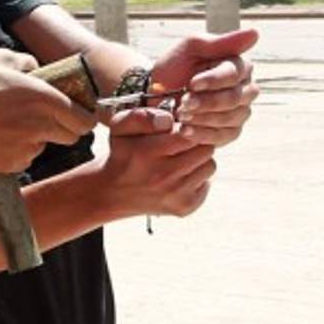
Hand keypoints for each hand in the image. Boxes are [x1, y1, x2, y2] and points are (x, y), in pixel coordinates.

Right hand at [0, 48, 97, 173]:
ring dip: (36, 136)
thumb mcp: (0, 58)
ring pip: (44, 145)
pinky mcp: (12, 166)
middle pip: (71, 136)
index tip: (75, 111)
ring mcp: (28, 149)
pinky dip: (17, 149)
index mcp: (46, 99)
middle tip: (43, 115)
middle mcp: (42, 127)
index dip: (83, 115)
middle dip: (63, 126)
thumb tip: (36, 69)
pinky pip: (24, 157)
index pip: (86, 119)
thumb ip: (27, 62)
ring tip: (8, 122)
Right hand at [96, 107, 216, 217]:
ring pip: (210, 166)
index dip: (188, 128)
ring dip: (199, 160)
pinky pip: (207, 183)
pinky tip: (180, 175)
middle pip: (205, 149)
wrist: (114, 193)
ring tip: (181, 159)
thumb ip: (142, 116)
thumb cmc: (122, 155)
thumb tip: (169, 120)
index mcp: (148, 153)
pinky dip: (197, 178)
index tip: (180, 129)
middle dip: (196, 143)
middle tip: (182, 144)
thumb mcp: (120, 128)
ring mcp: (176, 194)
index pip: (189, 134)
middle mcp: (164, 176)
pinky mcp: (185, 207)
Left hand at [151, 28, 259, 146]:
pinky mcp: (231, 131)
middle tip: (183, 103)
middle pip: (234, 98)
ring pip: (230, 118)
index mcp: (238, 65)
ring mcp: (240, 112)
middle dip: (206, 101)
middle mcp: (245, 89)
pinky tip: (184, 130)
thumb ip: (220, 42)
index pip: (234, 74)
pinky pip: (224, 136)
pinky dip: (202, 134)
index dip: (213, 80)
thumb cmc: (175, 67)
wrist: (157, 94)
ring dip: (202, 118)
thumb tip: (255, 32)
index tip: (191, 83)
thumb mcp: (190, 47)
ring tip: (181, 115)